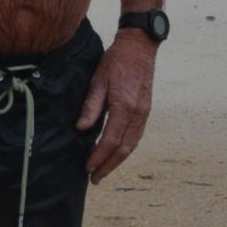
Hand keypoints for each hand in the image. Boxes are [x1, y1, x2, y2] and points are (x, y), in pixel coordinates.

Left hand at [75, 32, 156, 183]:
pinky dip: (126, 149)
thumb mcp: (98, 80)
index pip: (110, 140)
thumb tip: (81, 128)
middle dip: (108, 166)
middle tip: (95, 179)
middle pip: (123, 148)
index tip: (88, 167)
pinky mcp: (146, 111)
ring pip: (132, 145)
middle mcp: (137, 114)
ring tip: (104, 170)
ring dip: (118, 161)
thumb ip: (91, 106)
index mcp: (125, 106)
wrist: (139, 48)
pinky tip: (117, 153)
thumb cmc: (116, 61)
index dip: (99, 156)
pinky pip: (136, 136)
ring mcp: (144, 113)